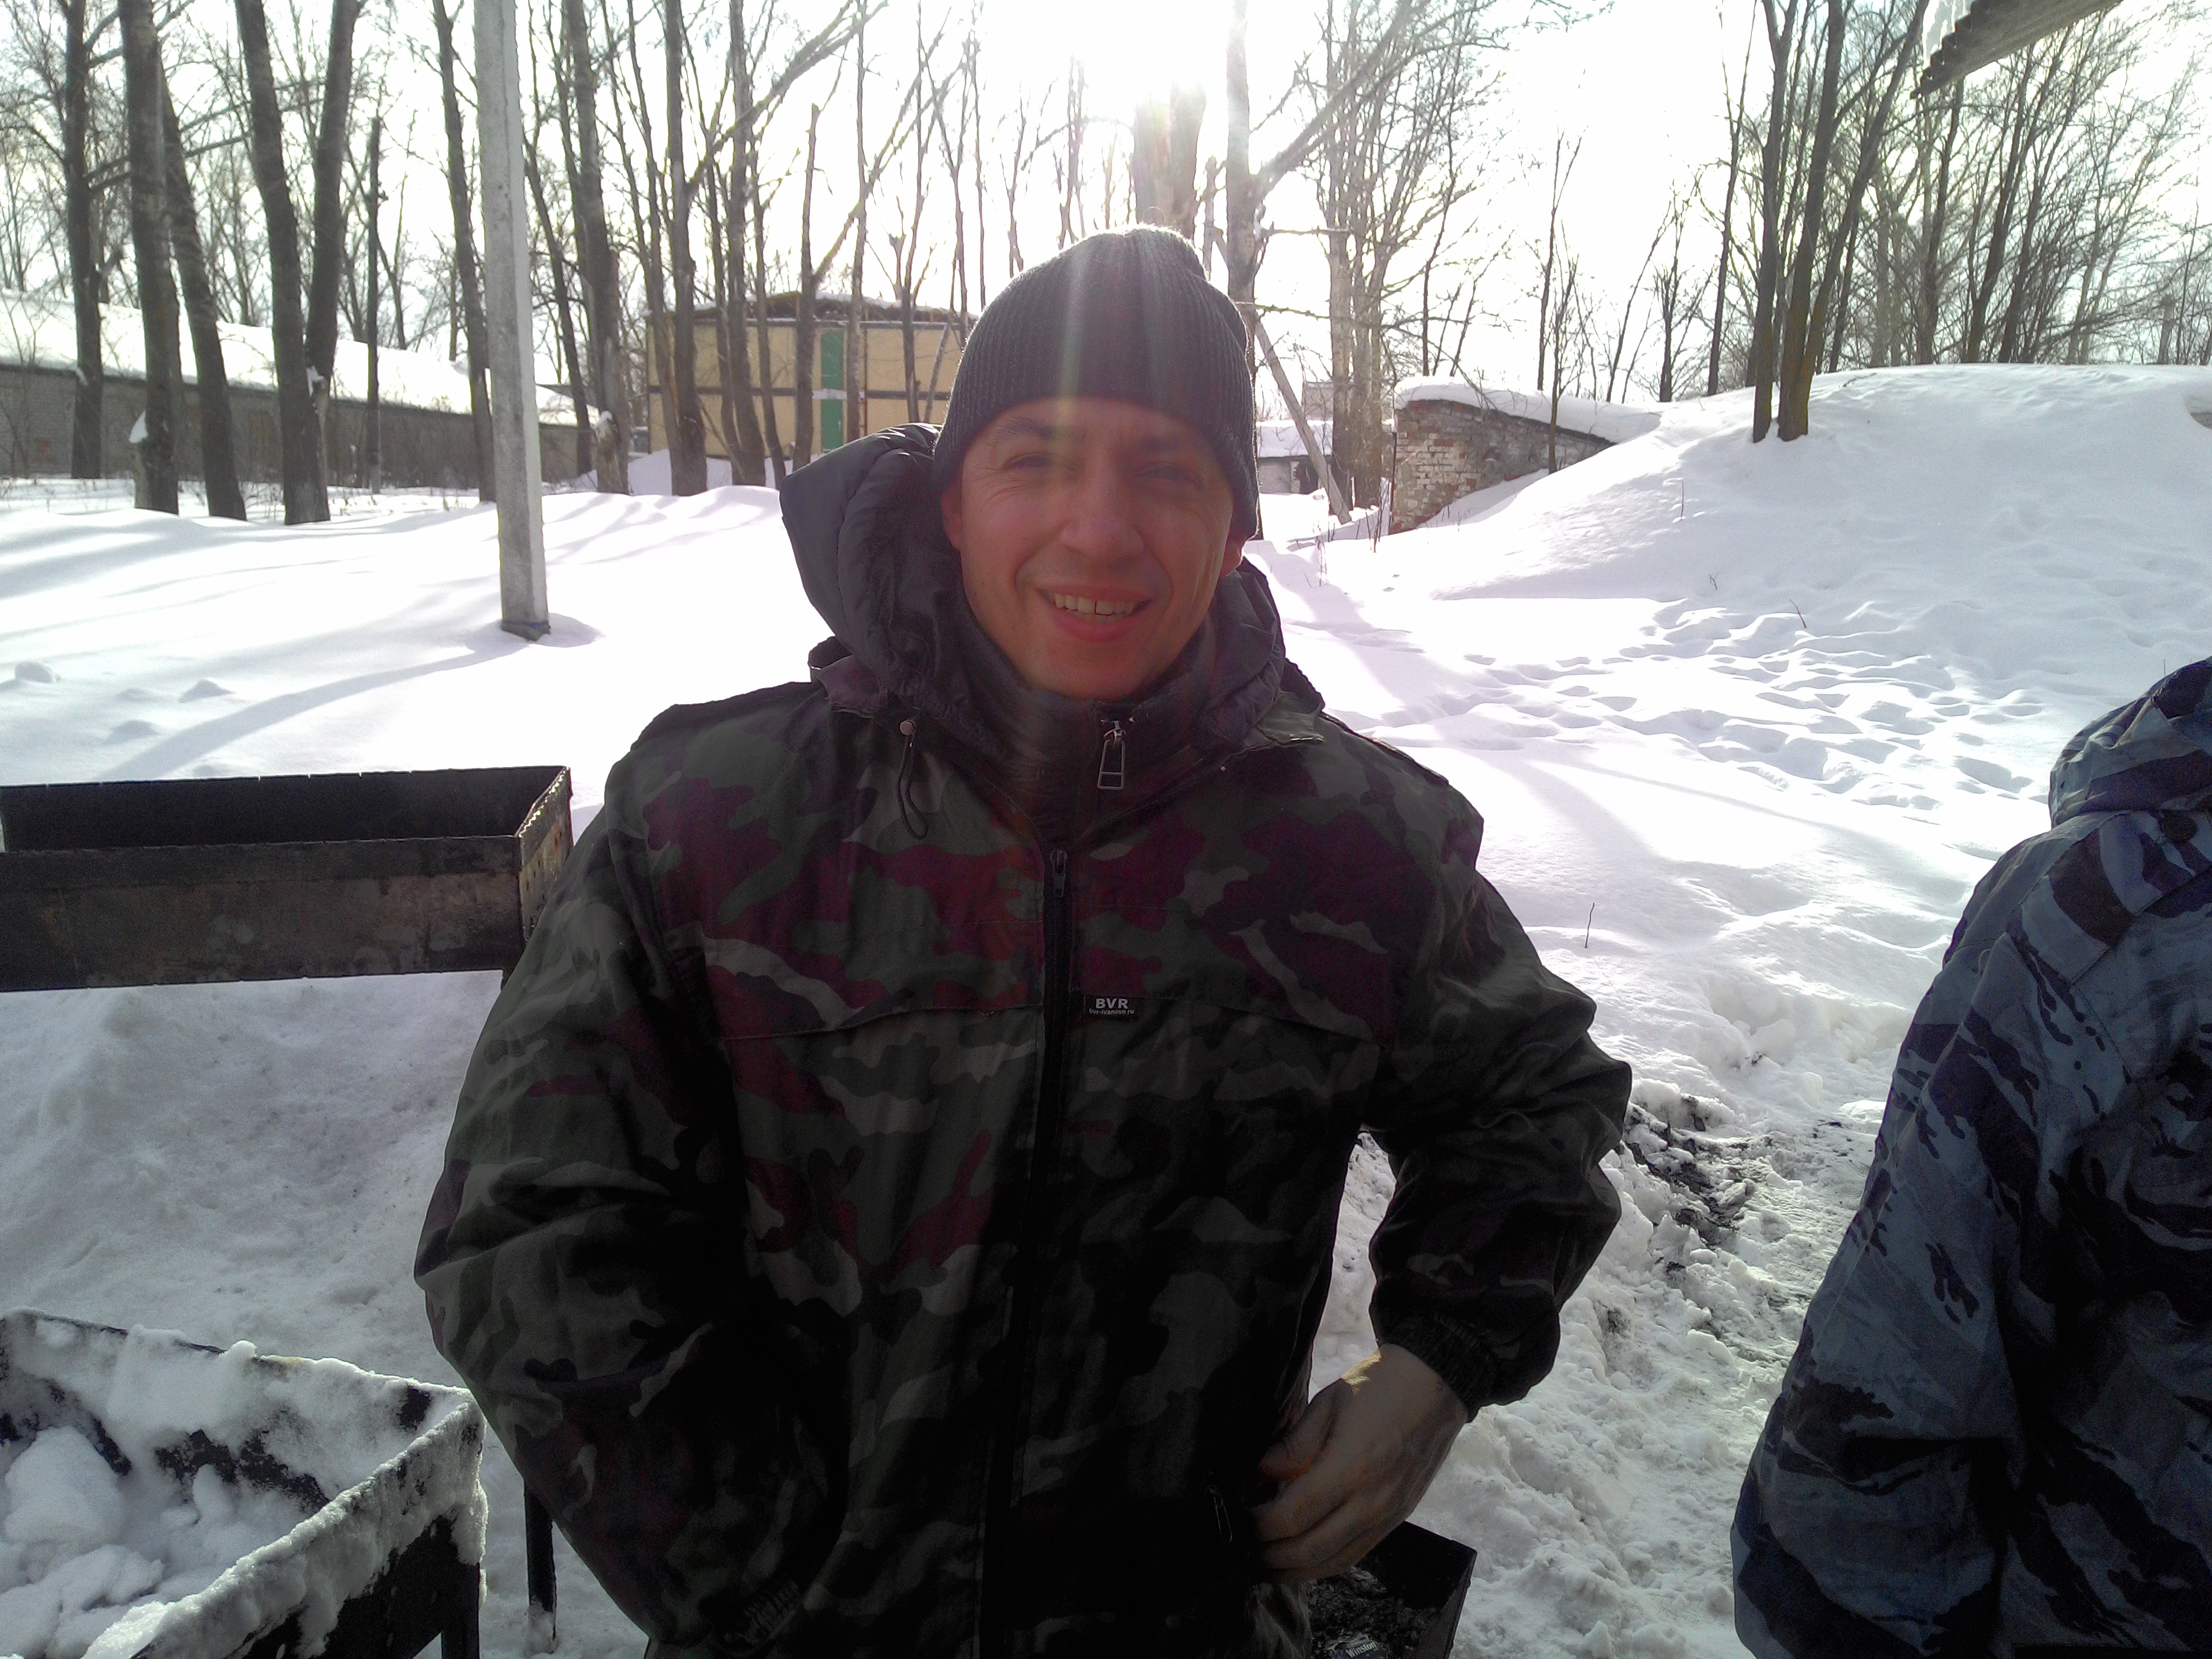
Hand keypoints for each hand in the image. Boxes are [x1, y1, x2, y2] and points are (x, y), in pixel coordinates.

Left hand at [1249, 1345, 1468, 1582]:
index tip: (1239, 1520)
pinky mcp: (1398, 1519)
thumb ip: (1295, 1443)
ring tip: (1265, 1566)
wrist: (1437, 1385)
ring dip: (1295, 1572)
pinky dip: (1324, 1564)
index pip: (1292, 1517)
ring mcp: (1388, 1516)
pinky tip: (1302, 1558)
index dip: (1259, 1526)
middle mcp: (1371, 1502)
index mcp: (1351, 1469)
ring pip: (1334, 1562)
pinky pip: (1356, 1554)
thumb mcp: (1330, 1401)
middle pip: (1310, 1551)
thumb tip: (1263, 1473)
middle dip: (1270, 1558)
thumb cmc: (1380, 1386)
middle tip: (1243, 1552)